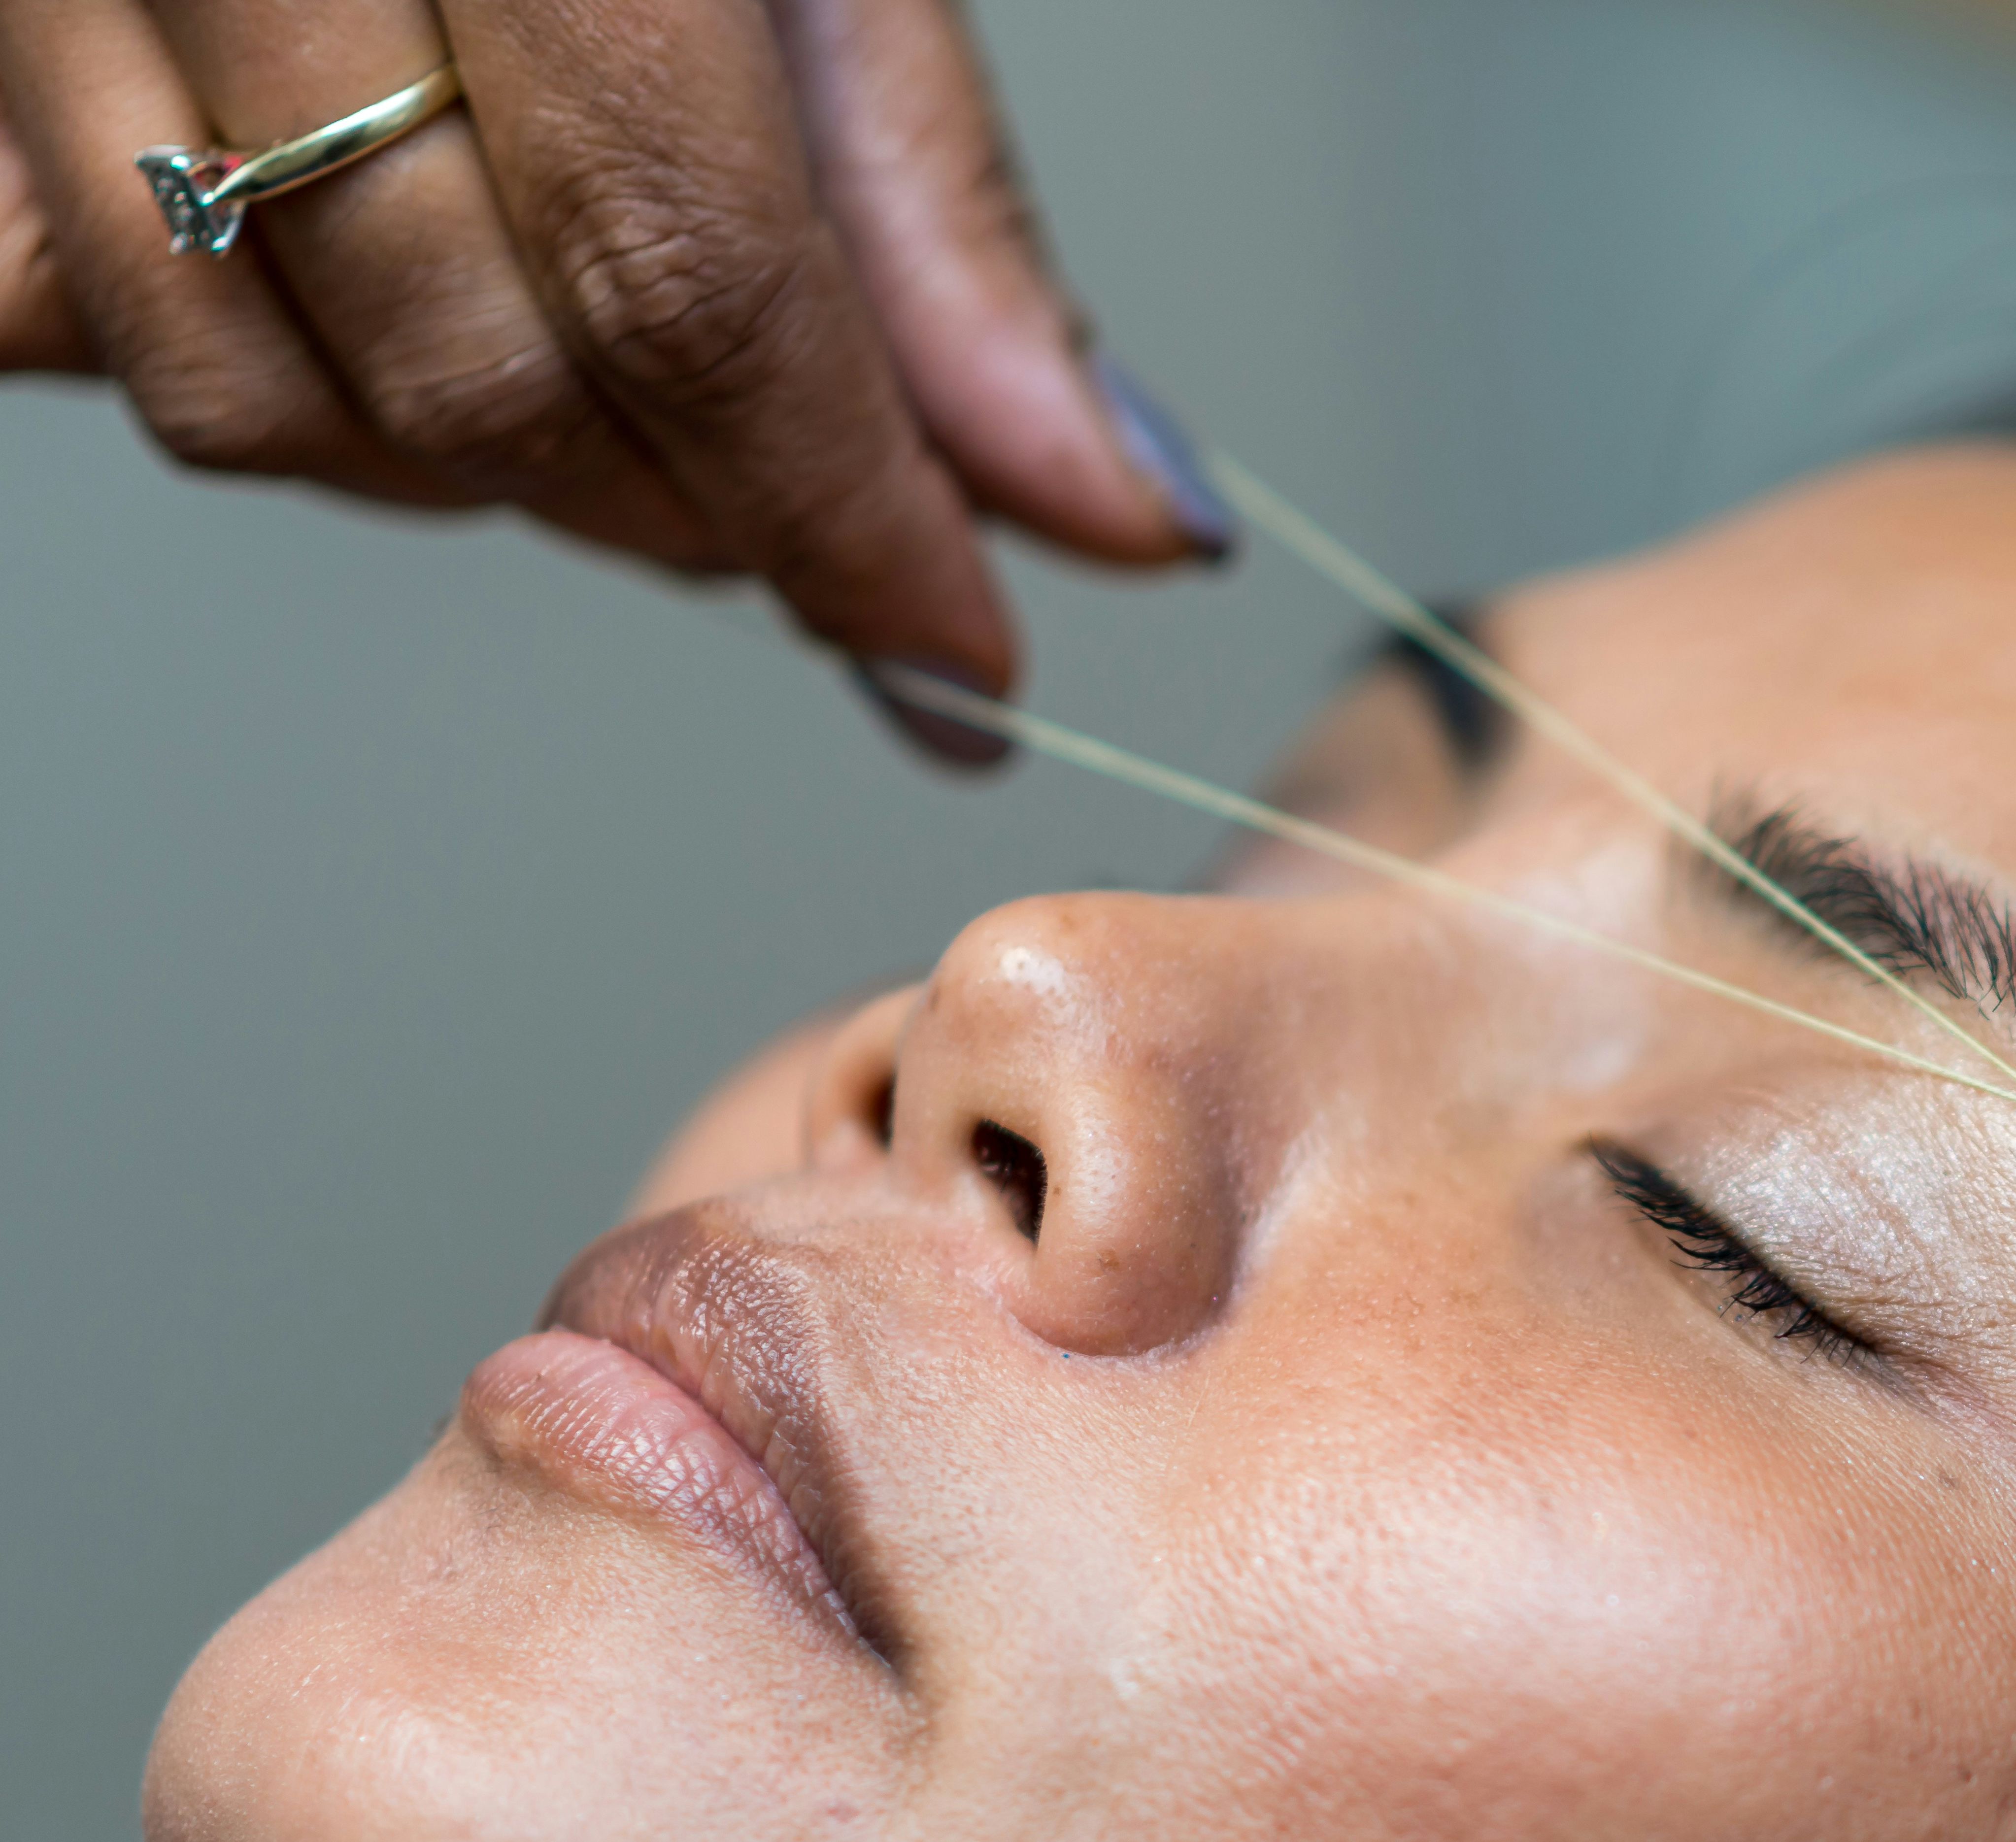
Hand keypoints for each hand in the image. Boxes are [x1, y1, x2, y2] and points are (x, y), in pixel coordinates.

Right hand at [0, 0, 1229, 720]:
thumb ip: (940, 215)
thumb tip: (1105, 502)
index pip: (686, 273)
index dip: (839, 512)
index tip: (955, 645)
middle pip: (478, 374)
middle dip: (692, 512)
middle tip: (820, 513)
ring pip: (257, 396)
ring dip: (484, 474)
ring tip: (623, 396)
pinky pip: (69, 313)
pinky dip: (282, 380)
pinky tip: (411, 312)